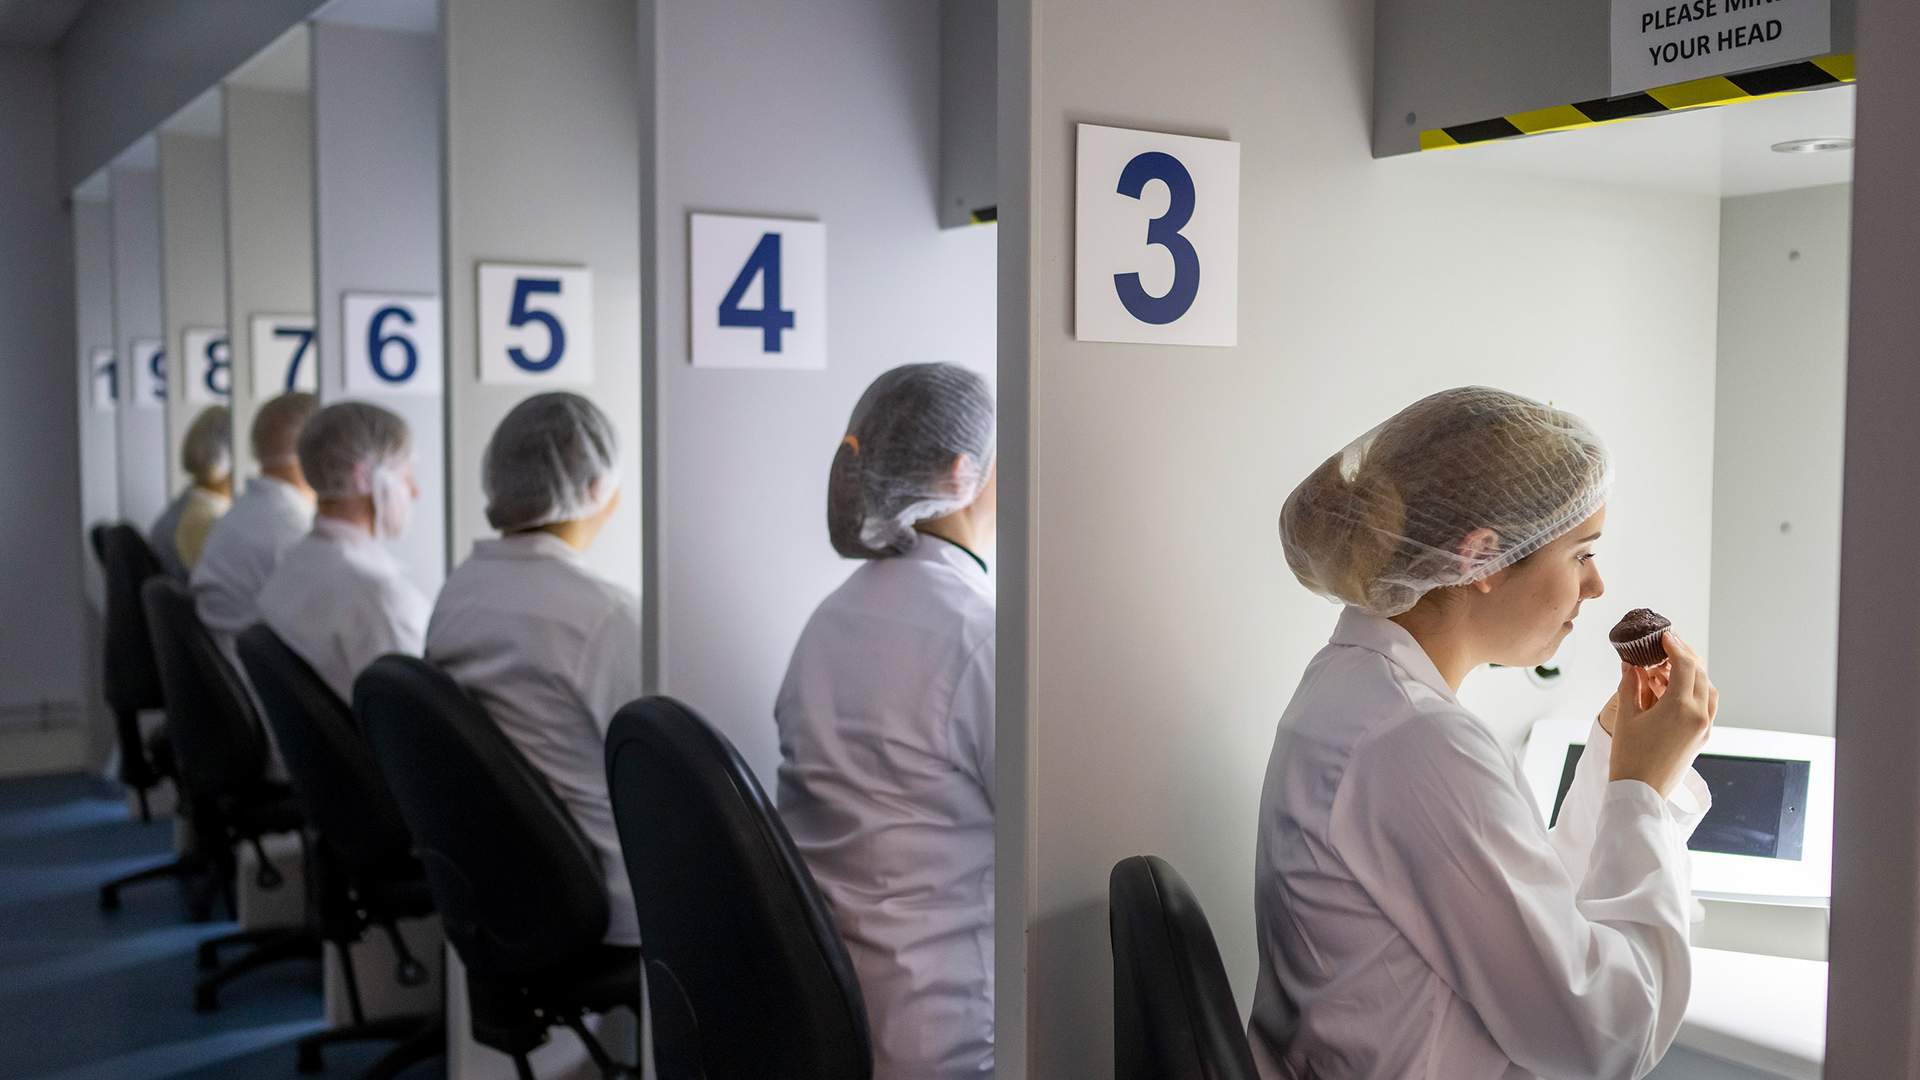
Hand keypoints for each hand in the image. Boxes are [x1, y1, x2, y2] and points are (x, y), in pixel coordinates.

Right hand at [1608, 632, 1717, 797]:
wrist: (1641, 793)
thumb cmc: (1629, 757)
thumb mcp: (1626, 716)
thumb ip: (1630, 685)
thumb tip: (1631, 665)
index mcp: (1680, 707)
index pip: (1685, 664)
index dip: (1674, 646)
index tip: (1664, 635)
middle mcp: (1699, 715)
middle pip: (1700, 673)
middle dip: (1684, 656)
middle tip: (1665, 647)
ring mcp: (1704, 727)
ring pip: (1707, 688)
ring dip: (1691, 674)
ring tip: (1667, 669)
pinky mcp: (1703, 738)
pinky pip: (1706, 705)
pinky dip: (1695, 691)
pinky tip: (1673, 690)